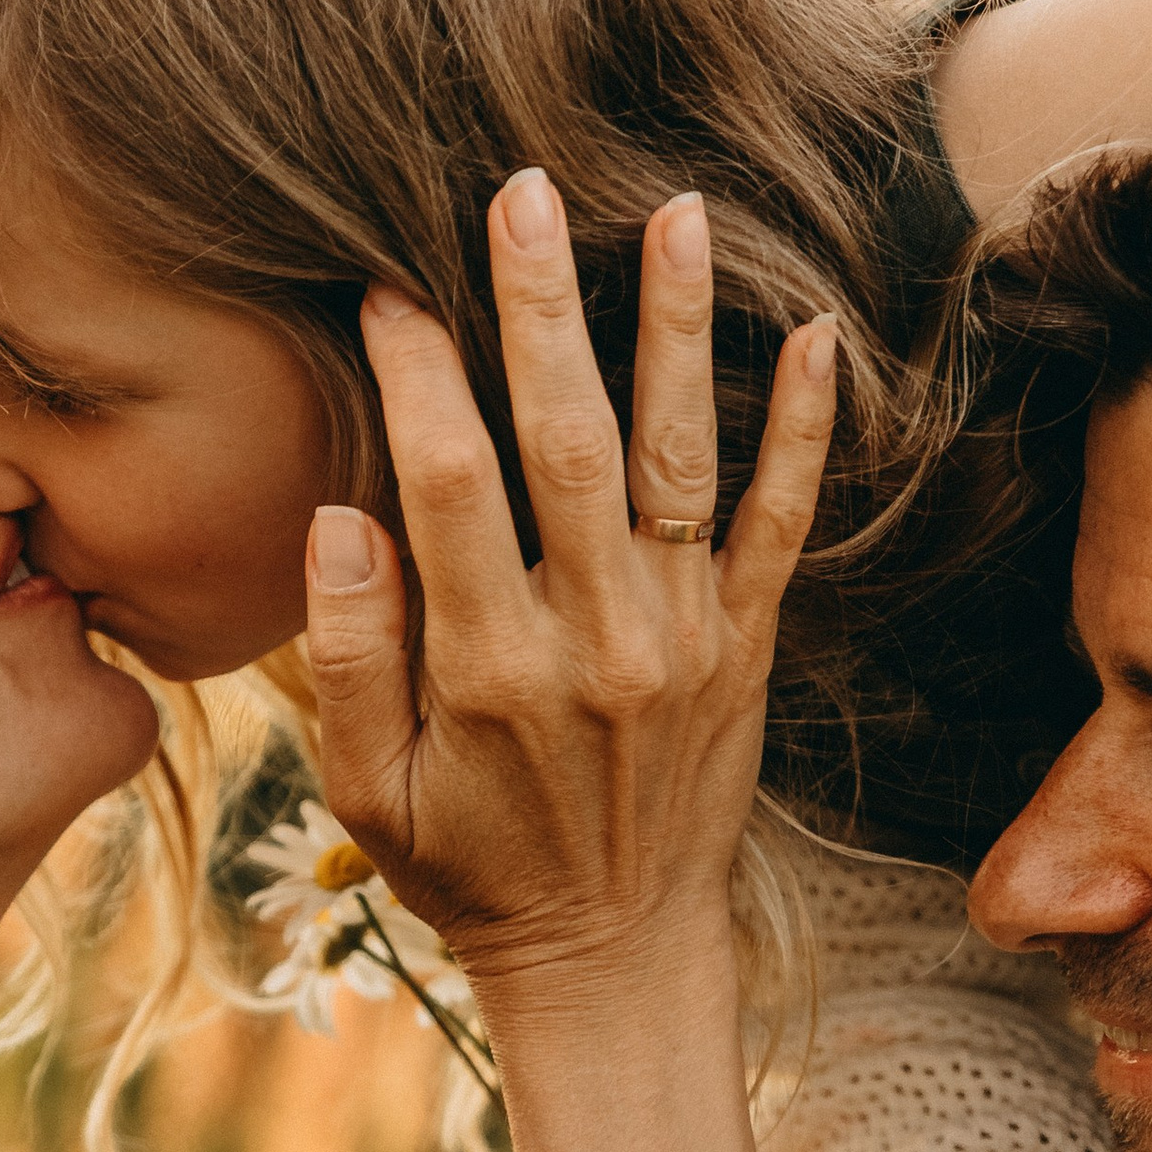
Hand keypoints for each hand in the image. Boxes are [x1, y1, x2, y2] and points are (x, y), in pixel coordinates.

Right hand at [306, 174, 836, 1010]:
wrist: (613, 959)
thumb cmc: (468, 870)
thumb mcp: (364, 789)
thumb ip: (343, 655)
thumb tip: (337, 519)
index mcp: (483, 667)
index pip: (445, 483)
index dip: (417, 376)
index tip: (390, 289)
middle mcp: (591, 640)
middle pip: (564, 441)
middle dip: (536, 309)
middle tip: (518, 193)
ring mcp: (680, 640)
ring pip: (678, 457)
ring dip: (673, 330)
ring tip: (671, 212)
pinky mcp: (745, 649)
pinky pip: (780, 524)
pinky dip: (801, 431)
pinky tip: (814, 332)